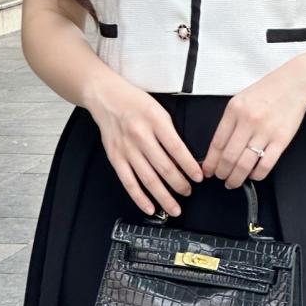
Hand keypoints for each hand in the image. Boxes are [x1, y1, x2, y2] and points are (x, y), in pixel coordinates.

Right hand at [85, 72, 203, 217]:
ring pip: (148, 179)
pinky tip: (150, 207)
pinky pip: (129, 183)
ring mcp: (127, 149)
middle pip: (164, 167)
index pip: (177, 148)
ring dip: (163, 197)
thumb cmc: (135, 103)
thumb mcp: (159, 110)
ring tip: (175, 207)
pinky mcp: (115, 158)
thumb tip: (184, 159)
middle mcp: (140, 136)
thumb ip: (170, 132)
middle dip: (180, 184)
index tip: (198, 177)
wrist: (106, 97)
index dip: (189, 166)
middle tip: (188, 191)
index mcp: (155, 121)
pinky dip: (140, 198)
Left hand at [202, 54, 305, 188]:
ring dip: (236, 178)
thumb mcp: (241, 99)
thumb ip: (230, 121)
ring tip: (233, 182)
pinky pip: (266, 164)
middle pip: (229, 157)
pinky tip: (253, 175)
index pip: (217, 143)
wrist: (294, 83)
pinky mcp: (281, 140)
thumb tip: (218, 147)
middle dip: (222, 173)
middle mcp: (248, 121)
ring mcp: (265, 131)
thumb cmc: (267, 91)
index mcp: (234, 110)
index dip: (211, 162)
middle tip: (221, 178)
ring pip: (245, 164)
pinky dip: (257, 174)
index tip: (208, 170)